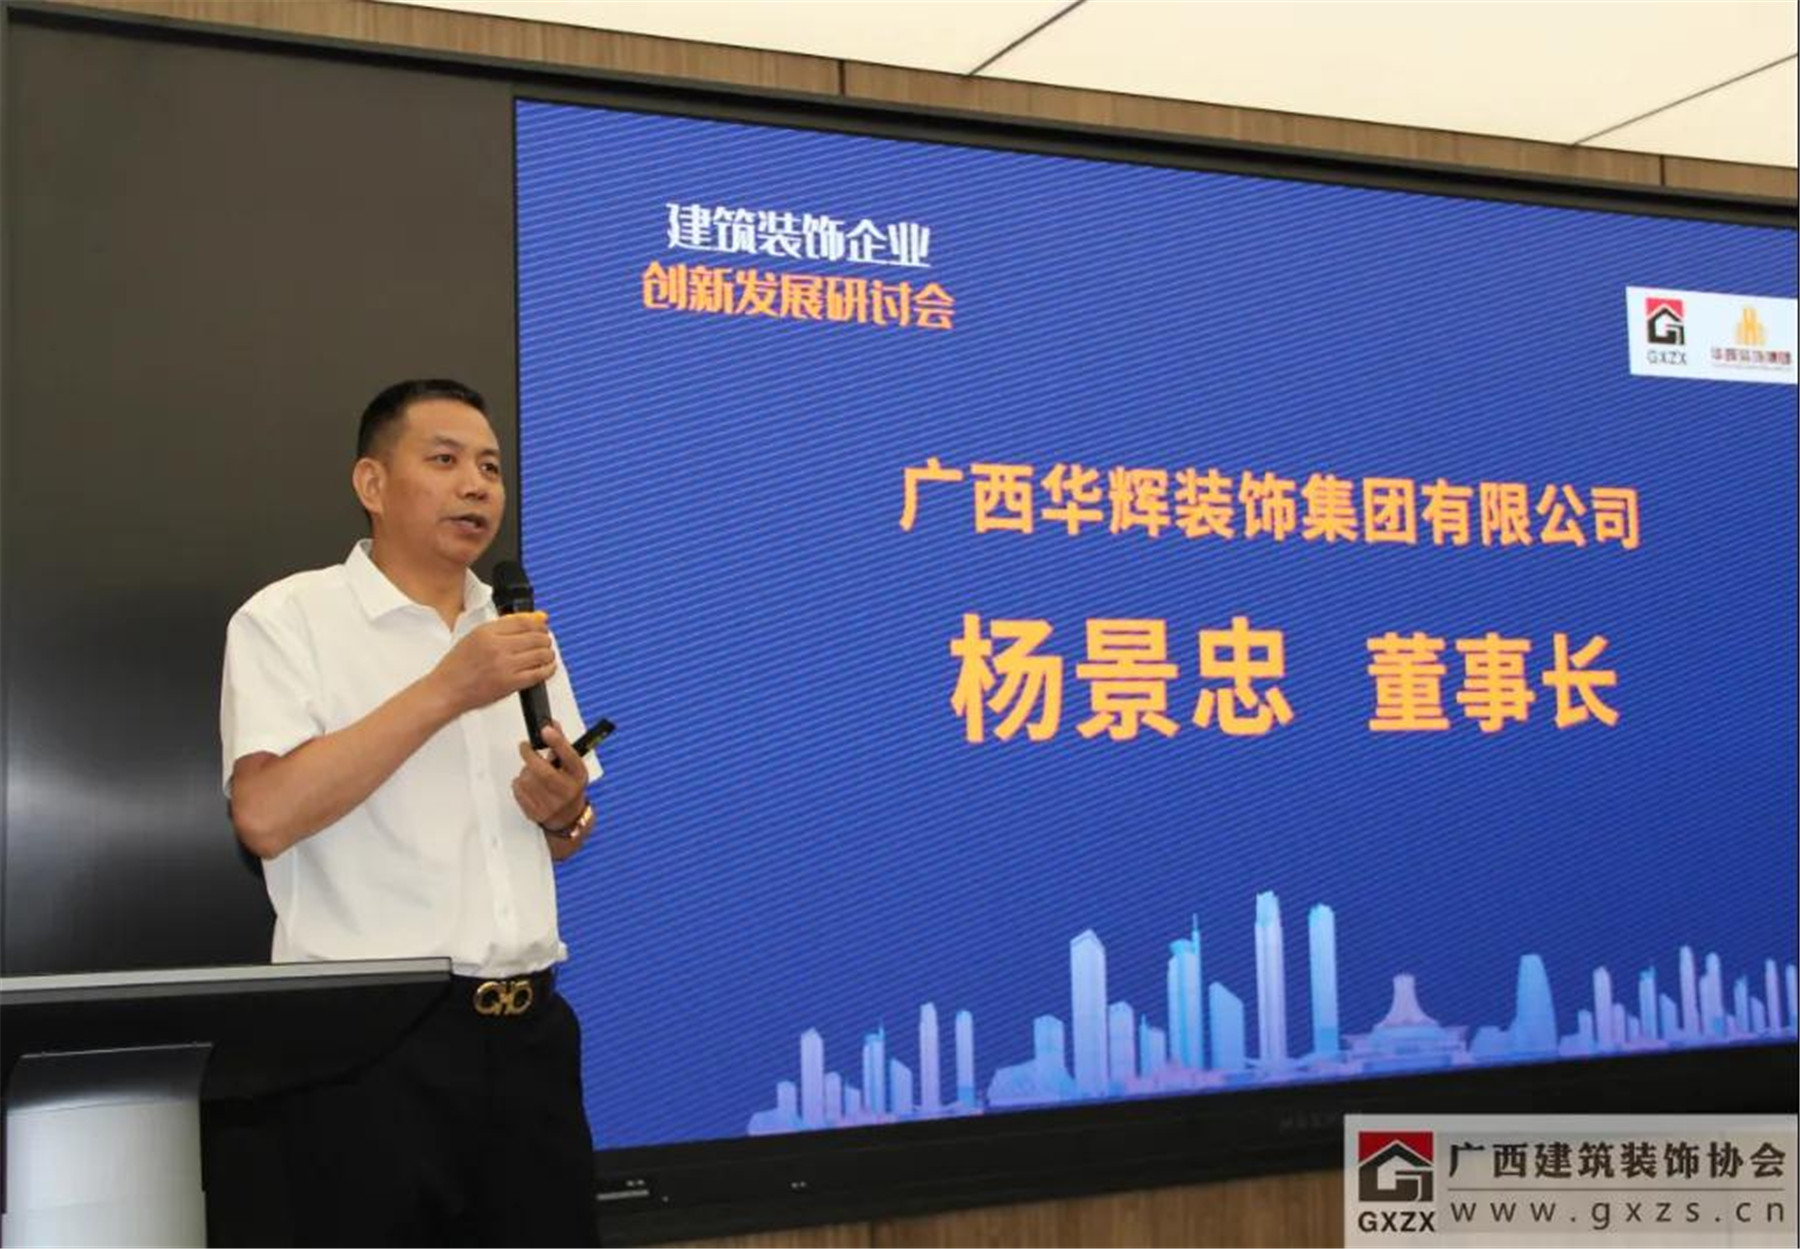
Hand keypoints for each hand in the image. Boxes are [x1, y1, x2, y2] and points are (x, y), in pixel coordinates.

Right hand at [431, 614, 556, 715]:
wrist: (446, 690)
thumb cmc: (457, 667)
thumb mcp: (475, 637)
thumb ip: (504, 627)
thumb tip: (535, 618)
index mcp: (486, 632)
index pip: (523, 621)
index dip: (538, 623)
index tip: (542, 626)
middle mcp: (497, 647)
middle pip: (536, 637)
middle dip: (545, 639)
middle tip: (545, 642)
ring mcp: (505, 665)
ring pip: (541, 654)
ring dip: (549, 653)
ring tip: (547, 655)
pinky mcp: (510, 683)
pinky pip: (539, 674)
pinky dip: (548, 669)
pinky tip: (547, 668)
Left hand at [512, 721, 587, 828]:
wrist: (569, 817)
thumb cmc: (569, 786)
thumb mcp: (572, 766)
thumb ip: (561, 745)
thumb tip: (551, 725)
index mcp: (578, 776)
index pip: (570, 757)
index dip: (557, 742)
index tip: (546, 730)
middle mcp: (567, 791)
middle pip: (543, 772)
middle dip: (530, 755)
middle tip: (524, 746)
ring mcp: (551, 805)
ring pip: (527, 780)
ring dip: (525, 771)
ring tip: (532, 772)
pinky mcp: (536, 813)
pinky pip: (518, 791)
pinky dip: (519, 783)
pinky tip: (528, 784)